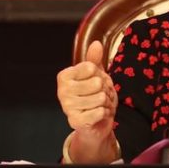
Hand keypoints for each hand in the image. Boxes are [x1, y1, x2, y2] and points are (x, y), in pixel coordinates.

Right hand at [57, 41, 116, 156]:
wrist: (94, 123)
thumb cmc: (94, 97)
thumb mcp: (95, 75)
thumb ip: (94, 60)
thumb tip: (96, 44)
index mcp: (64, 76)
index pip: (91, 67)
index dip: (99, 75)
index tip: (94, 83)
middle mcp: (62, 91)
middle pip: (97, 82)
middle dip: (105, 90)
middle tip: (100, 97)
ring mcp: (67, 107)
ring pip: (100, 97)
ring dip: (106, 103)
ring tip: (99, 106)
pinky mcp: (75, 121)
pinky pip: (100, 111)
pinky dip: (104, 114)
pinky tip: (98, 116)